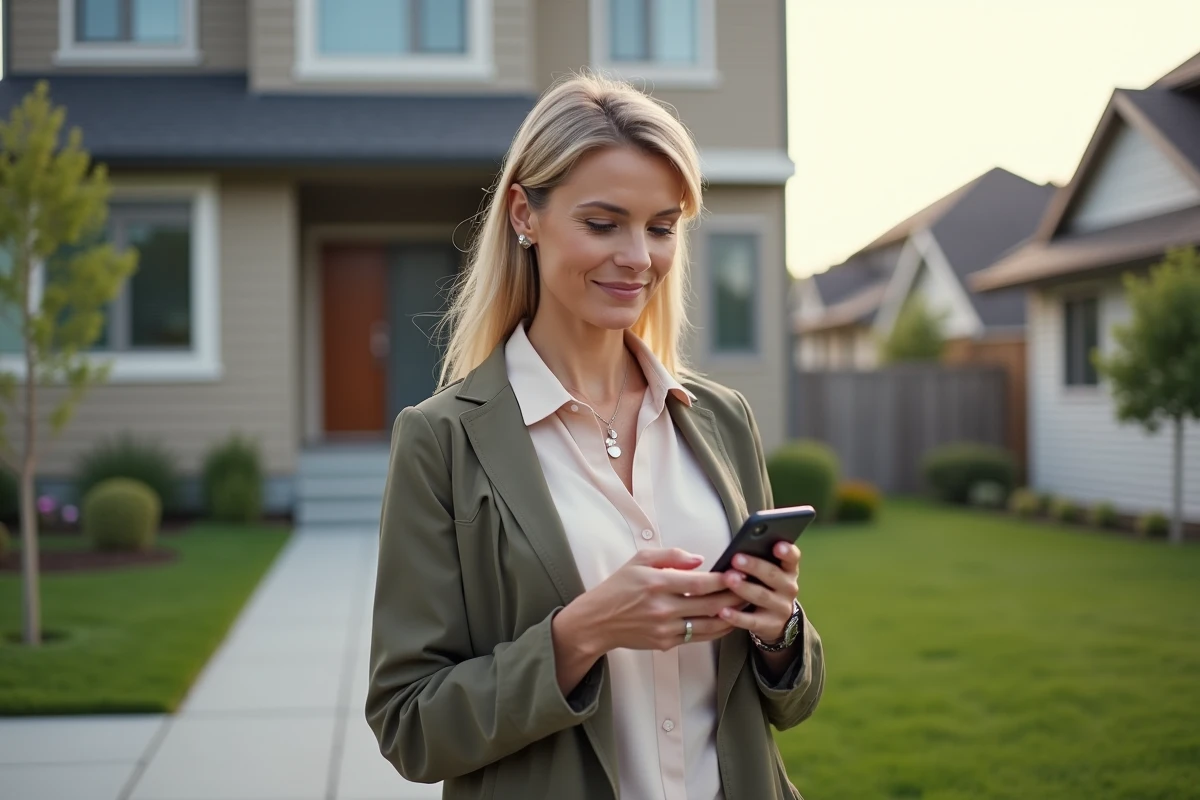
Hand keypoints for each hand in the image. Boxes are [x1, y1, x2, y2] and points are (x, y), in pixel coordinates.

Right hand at [560, 548, 741, 654]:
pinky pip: (698, 637)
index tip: (738, 573)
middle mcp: (662, 608)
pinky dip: (717, 629)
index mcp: (656, 583)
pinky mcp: (666, 643)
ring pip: (708, 625)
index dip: (722, 580)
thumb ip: (671, 555)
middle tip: (752, 588)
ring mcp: (665, 629)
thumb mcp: (639, 560)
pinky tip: (729, 620)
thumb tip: (700, 560)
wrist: (597, 622)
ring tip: (747, 605)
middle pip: (709, 604)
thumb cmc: (618, 587)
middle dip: (734, 597)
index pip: (698, 583)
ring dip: (731, 615)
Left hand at [717, 541, 800, 644]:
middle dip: (754, 566)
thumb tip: (737, 550)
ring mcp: (782, 608)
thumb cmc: (766, 587)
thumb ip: (759, 561)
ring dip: (744, 588)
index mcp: (788, 571)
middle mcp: (789, 588)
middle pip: (773, 575)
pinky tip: (723, 611)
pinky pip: (752, 621)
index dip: (786, 551)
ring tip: (728, 579)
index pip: (792, 558)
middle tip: (736, 559)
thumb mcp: (769, 574)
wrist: (776, 620)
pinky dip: (737, 617)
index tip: (777, 545)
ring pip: (762, 596)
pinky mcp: (771, 625)